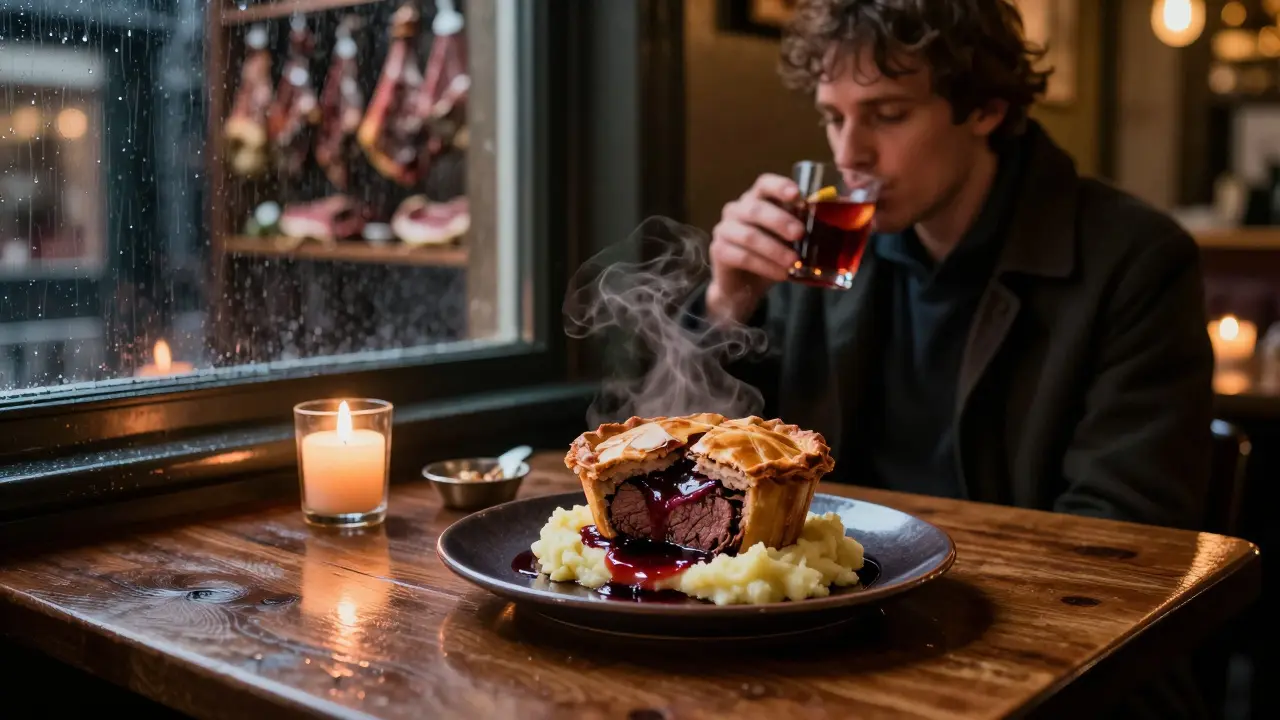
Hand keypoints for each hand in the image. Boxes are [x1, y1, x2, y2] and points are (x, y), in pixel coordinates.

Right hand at [706, 174, 804, 322]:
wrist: (744, 286)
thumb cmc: (771, 256)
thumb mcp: (789, 240)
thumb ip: (802, 228)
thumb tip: (832, 224)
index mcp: (756, 199)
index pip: (764, 184)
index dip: (780, 186)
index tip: (797, 195)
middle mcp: (737, 209)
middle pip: (756, 209)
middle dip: (780, 221)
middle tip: (800, 234)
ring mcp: (725, 229)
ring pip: (750, 236)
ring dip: (775, 250)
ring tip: (793, 262)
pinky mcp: (719, 250)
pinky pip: (743, 256)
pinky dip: (765, 266)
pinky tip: (780, 274)